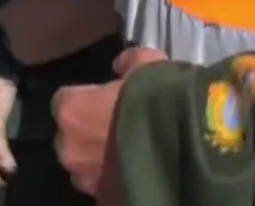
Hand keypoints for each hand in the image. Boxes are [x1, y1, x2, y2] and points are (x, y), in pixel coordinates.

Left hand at [51, 47, 165, 196]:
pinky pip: (104, 188)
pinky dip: (115, 181)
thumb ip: (127, 62)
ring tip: (130, 153)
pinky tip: (137, 171)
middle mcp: (69, 147)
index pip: (65, 101)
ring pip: (84, 167)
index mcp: (71, 111)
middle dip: (88, 133)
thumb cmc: (160, 100)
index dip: (87, 99)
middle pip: (70, 138)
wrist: (189, 145)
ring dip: (100, 160)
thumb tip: (121, 65)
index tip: (105, 100)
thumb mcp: (147, 63)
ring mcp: (85, 179)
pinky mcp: (103, 200)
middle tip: (118, 128)